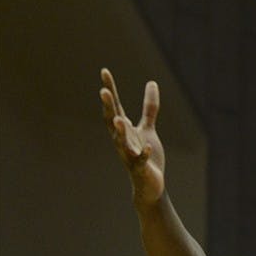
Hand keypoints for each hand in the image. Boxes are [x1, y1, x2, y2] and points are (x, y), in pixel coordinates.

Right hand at [99, 68, 165, 204]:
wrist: (149, 184)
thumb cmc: (145, 155)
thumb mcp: (148, 129)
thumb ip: (149, 108)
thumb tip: (151, 83)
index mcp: (124, 130)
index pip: (115, 106)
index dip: (110, 89)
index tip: (104, 71)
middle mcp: (123, 140)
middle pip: (113, 121)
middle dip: (109, 107)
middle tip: (103, 91)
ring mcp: (130, 154)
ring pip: (122, 142)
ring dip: (119, 132)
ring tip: (119, 119)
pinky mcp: (140, 168)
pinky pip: (141, 161)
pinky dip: (143, 154)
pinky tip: (147, 147)